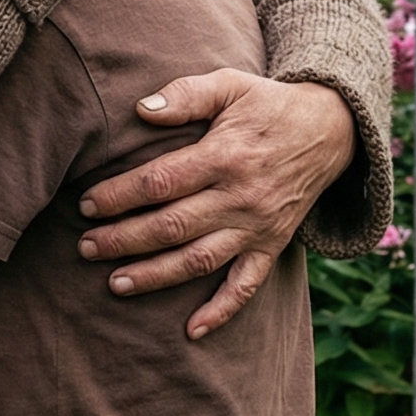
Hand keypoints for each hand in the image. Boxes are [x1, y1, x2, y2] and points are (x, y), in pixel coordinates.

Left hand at [77, 74, 355, 338]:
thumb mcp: (230, 84)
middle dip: (124, 239)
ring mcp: (257, 227)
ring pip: (199, 260)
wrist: (330, 131)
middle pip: (172, 226)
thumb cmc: (267, 105)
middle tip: (85, 247)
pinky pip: (246, 286)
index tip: (87, 205)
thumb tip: (141, 109)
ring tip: (115, 283)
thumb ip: (186, 95)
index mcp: (225, 156)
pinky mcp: (271, 246)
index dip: (120, 196)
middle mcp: (240, 198)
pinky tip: (192, 331)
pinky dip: (221, 311)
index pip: (161, 181)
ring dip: (155, 276)